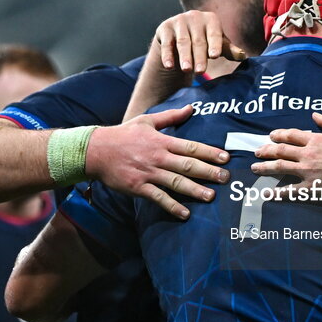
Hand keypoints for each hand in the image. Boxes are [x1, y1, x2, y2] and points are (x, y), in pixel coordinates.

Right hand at [87, 105, 229, 218]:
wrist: (95, 151)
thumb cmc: (123, 135)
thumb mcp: (147, 121)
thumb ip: (171, 116)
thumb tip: (191, 108)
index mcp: (161, 141)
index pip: (191, 147)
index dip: (209, 152)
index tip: (225, 158)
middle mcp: (158, 157)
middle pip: (188, 165)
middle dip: (208, 172)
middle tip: (226, 178)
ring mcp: (148, 173)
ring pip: (176, 182)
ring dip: (195, 190)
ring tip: (211, 197)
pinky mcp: (138, 187)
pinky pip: (158, 197)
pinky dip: (172, 206)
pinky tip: (185, 213)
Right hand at [153, 10, 245, 73]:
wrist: (178, 37)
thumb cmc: (204, 42)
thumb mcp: (217, 45)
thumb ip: (229, 50)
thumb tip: (243, 56)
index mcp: (211, 19)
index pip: (214, 33)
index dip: (215, 44)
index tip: (215, 56)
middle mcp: (194, 16)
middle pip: (198, 40)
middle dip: (199, 57)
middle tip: (201, 72)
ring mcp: (178, 21)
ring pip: (182, 42)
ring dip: (185, 57)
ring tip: (187, 70)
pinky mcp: (164, 28)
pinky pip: (166, 43)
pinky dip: (167, 55)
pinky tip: (169, 66)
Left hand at [250, 113, 321, 194]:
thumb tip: (315, 115)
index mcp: (316, 139)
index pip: (292, 135)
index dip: (279, 134)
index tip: (271, 136)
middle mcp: (308, 154)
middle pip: (281, 150)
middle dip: (266, 150)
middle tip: (257, 152)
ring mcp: (308, 172)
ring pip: (280, 167)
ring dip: (265, 167)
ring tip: (255, 168)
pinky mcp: (312, 188)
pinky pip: (290, 191)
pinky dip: (277, 193)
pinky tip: (266, 194)